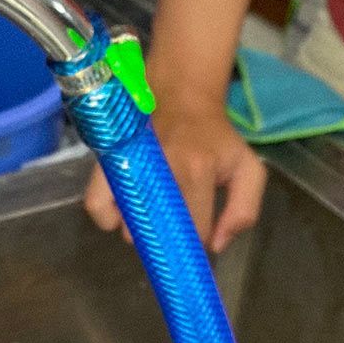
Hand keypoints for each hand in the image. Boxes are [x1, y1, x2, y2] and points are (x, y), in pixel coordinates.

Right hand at [84, 101, 266, 253]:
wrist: (182, 96)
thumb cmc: (215, 138)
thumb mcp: (246, 169)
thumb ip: (244, 211)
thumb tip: (215, 246)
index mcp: (198, 170)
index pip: (196, 231)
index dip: (197, 240)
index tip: (196, 233)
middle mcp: (162, 169)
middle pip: (159, 233)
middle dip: (167, 239)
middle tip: (173, 226)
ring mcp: (132, 166)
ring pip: (128, 225)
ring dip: (139, 229)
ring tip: (151, 216)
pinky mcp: (109, 162)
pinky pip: (96, 204)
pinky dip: (107, 218)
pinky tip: (121, 214)